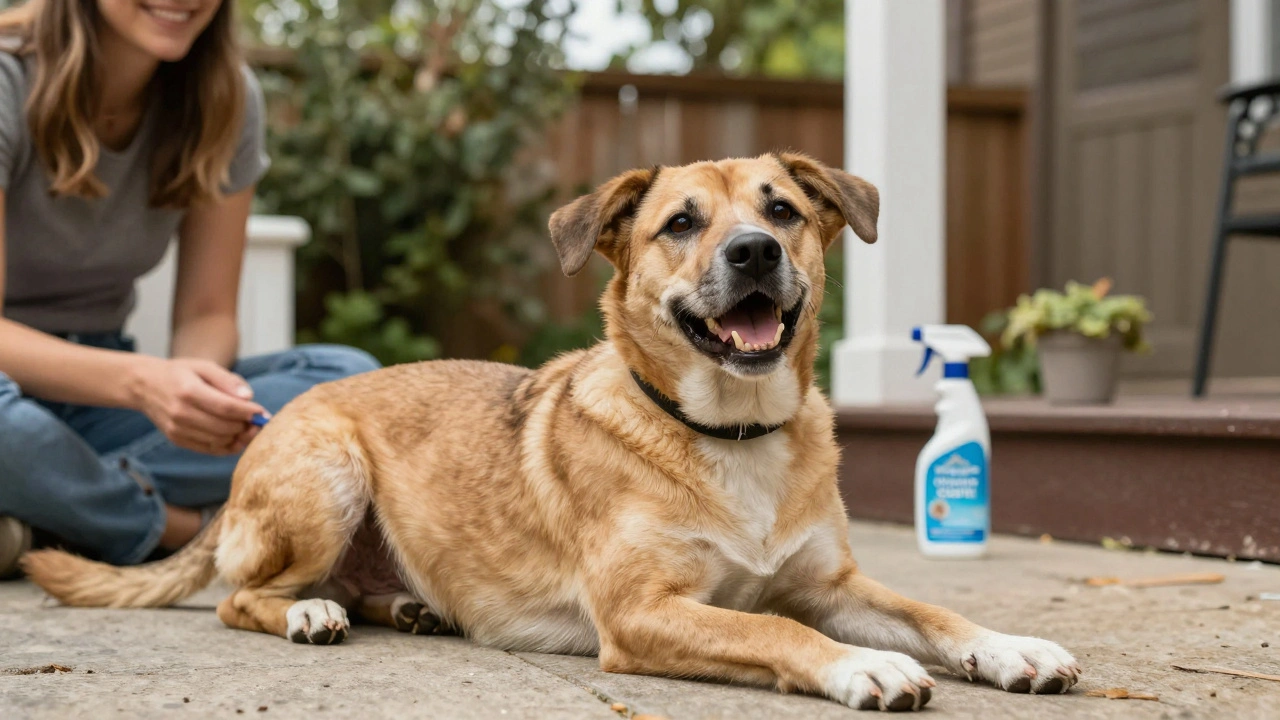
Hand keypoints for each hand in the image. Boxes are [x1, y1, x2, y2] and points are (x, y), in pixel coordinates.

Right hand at [130, 357, 267, 454]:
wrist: (145, 386)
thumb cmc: (180, 373)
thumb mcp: (204, 367)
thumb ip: (227, 380)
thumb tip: (248, 397)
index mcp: (188, 391)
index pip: (225, 407)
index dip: (247, 412)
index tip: (262, 412)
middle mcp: (180, 413)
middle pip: (223, 427)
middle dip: (245, 426)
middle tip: (257, 421)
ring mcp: (177, 429)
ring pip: (218, 441)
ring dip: (238, 437)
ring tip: (248, 428)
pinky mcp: (177, 439)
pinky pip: (208, 449)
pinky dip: (226, 446)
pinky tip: (236, 437)